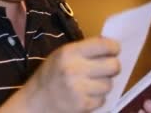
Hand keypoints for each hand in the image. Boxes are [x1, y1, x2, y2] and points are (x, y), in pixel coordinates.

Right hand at [0, 37, 120, 112]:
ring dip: (104, 84)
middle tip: (107, 68)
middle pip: (113, 66)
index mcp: (69, 52)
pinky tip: (87, 94)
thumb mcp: (61, 55)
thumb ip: (84, 49)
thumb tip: (109, 45)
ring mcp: (79, 89)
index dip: (114, 47)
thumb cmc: (50, 75)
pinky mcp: (82, 105)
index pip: (104, 45)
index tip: (114, 50)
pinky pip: (103, 99)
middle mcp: (74, 69)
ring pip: (109, 84)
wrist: (35, 102)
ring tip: (92, 83)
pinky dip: (98, 98)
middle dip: (113, 67)